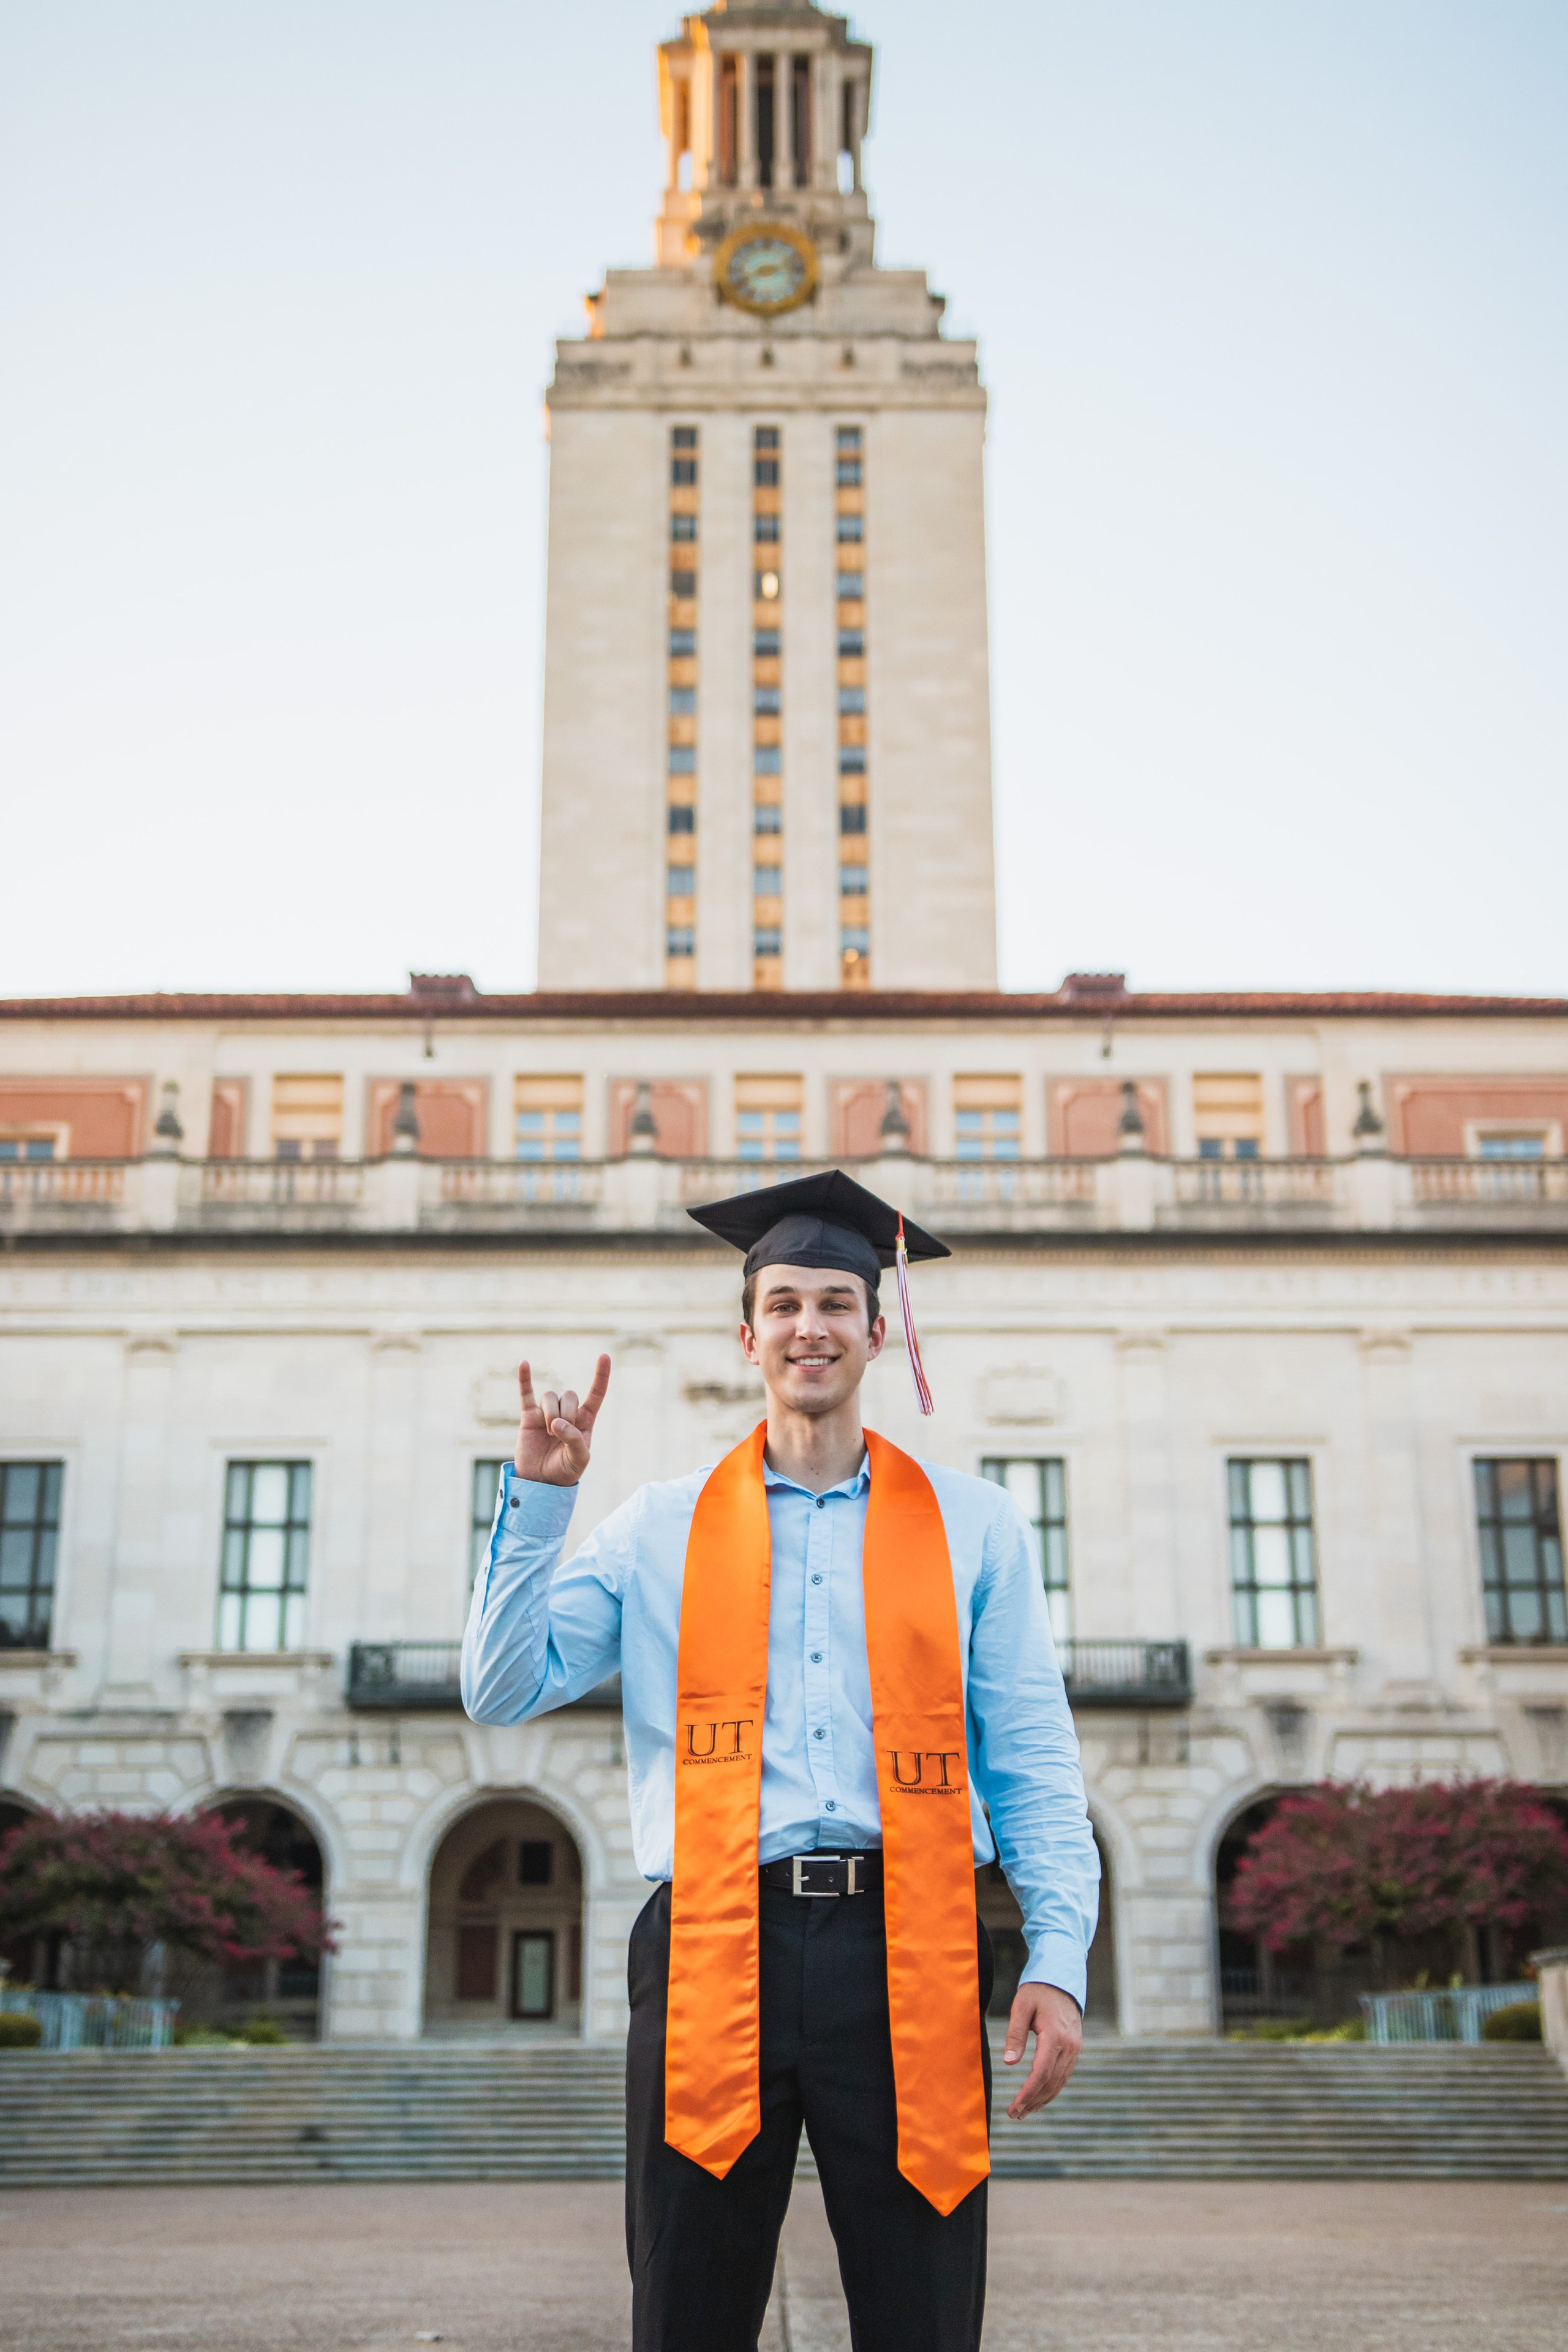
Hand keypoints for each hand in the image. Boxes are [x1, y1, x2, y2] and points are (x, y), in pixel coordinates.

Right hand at [514, 1356, 610, 1487]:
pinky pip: (526, 1394)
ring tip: (549, 1433)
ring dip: (551, 1413)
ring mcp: (547, 1413)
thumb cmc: (565, 1471)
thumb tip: (557, 1423)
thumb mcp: (579, 1459)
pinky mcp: (529, 1417)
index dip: (600, 1376)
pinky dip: (525, 1379)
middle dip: (566, 1413)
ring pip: (550, 1396)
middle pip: (568, 1395)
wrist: (541, 1482)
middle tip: (560, 1433)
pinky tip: (524, 1363)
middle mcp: (566, 1413)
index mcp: (584, 1421)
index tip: (604, 1356)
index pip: (595, 1394)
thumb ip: (574, 1439)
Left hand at [1001, 1981, 1081, 2119]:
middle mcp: (1069, 2046)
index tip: (1013, 2108)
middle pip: (1050, 2083)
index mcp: (1055, 2036)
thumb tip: (1009, 2064)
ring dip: (1042, 2099)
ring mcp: (1074, 2049)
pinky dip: (1051, 2089)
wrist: (1062, 1979)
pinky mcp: (1074, 2049)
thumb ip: (1015, 2035)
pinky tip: (1040, 2098)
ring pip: (1059, 2082)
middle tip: (1014, 2115)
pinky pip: (1063, 2075)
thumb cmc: (1037, 1991)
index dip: (1027, 2094)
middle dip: (1032, 2102)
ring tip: (1024, 2112)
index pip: (1041, 2074)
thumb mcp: (1021, 2007)